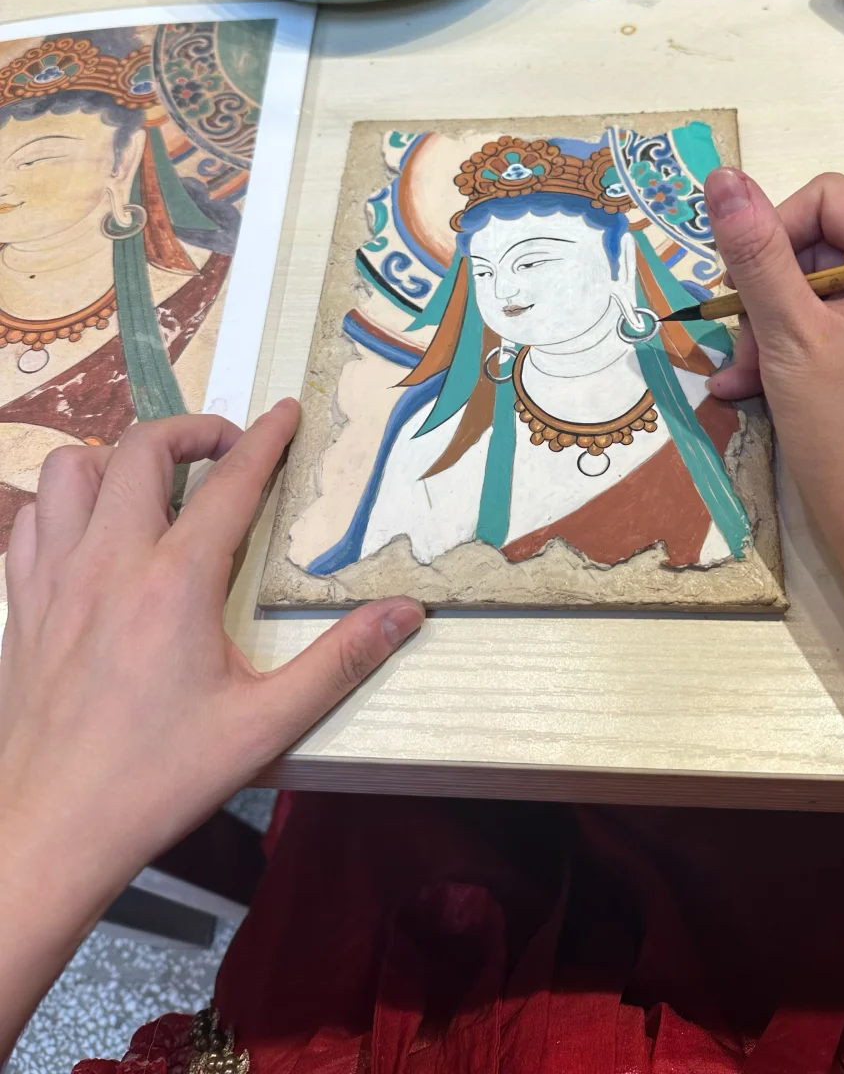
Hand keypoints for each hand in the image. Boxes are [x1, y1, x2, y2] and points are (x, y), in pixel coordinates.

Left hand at [0, 401, 423, 909]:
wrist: (50, 830)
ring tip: (153, 482)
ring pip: (70, 471)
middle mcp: (110, 561)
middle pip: (142, 450)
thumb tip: (406, 613)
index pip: (231, 483)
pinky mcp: (19, 604)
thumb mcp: (265, 726)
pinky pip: (30, 521)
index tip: (286, 414)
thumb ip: (340, 662)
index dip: (265, 440)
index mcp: (176, 583)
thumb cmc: (159, 779)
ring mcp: (54, 578)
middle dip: (192, 430)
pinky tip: (89, 532)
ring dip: (114, 458)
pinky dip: (61, 505)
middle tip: (228, 449)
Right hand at [704, 169, 843, 579]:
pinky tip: (754, 391)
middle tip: (739, 346)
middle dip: (768, 295)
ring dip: (771, 331)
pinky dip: (796, 354)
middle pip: (823, 247)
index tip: (739, 288)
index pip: (828, 200)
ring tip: (742, 378)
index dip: (772, 233)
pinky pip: (842, 333)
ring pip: (824, 295)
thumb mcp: (789, 335)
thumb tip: (723, 178)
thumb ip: (755, 253)